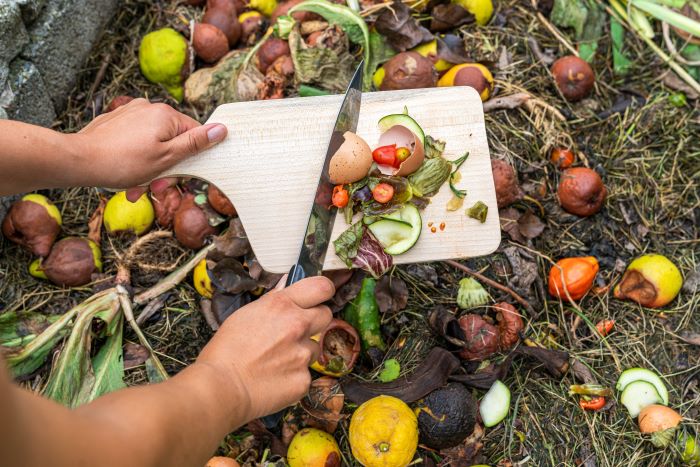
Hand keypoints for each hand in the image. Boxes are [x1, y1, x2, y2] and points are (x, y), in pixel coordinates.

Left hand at [74, 98, 226, 190]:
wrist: (79, 160)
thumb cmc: (124, 162)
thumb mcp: (167, 158)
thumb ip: (196, 143)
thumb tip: (222, 129)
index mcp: (166, 115)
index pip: (194, 134)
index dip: (190, 159)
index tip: (178, 176)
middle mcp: (149, 108)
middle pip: (172, 140)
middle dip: (166, 167)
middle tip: (153, 187)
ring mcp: (131, 112)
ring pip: (153, 143)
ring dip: (150, 167)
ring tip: (136, 185)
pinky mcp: (117, 121)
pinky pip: (136, 141)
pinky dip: (135, 158)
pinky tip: (126, 174)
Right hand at [195, 276, 334, 421]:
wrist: (221, 387)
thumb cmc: (225, 351)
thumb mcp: (245, 314)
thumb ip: (273, 301)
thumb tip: (286, 286)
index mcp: (281, 305)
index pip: (322, 287)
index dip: (323, 292)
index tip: (319, 297)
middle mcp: (297, 325)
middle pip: (326, 315)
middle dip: (315, 321)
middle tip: (296, 331)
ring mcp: (303, 353)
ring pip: (314, 348)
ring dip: (302, 352)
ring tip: (276, 361)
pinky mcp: (304, 379)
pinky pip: (306, 373)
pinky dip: (294, 376)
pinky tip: (275, 378)